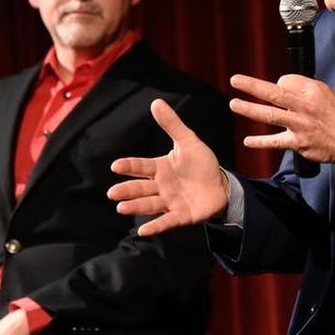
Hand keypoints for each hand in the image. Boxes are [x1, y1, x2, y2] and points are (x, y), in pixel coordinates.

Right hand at [108, 99, 227, 236]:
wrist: (222, 186)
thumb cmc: (202, 164)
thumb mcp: (189, 142)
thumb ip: (172, 125)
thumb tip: (156, 102)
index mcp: (161, 168)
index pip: (141, 166)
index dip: (129, 166)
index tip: (115, 166)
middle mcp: (161, 186)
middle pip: (141, 188)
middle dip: (127, 190)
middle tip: (113, 193)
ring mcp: (170, 202)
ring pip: (150, 204)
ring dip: (136, 207)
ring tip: (121, 208)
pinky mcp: (181, 216)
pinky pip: (166, 221)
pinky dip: (155, 226)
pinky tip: (143, 231)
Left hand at [229, 73, 334, 163]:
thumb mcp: (329, 93)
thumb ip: (306, 90)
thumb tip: (285, 88)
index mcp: (312, 91)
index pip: (286, 81)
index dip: (280, 83)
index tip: (279, 87)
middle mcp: (304, 106)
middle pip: (273, 93)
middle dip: (252, 86)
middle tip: (235, 80)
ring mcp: (299, 126)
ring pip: (269, 115)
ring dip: (249, 109)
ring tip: (234, 104)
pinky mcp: (298, 143)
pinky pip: (275, 142)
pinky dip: (260, 142)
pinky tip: (248, 142)